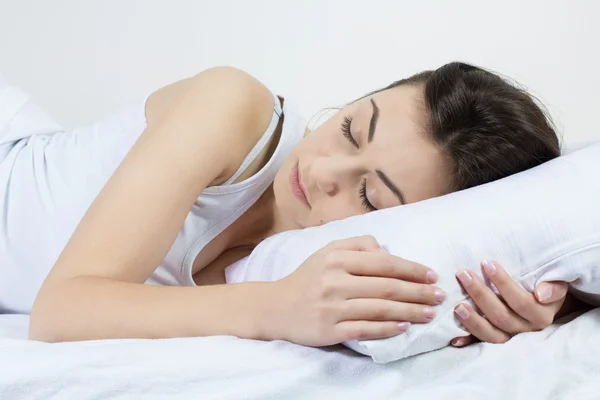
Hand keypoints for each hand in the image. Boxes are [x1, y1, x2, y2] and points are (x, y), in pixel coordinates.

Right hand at [271, 235, 444, 346]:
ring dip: (410, 312)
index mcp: (337, 259)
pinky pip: (365, 329)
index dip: (412, 269)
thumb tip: (387, 250)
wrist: (276, 306)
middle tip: (440, 296)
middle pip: (386, 287)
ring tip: (430, 313)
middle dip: (418, 292)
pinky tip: (404, 328)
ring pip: (379, 309)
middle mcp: (334, 281)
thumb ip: (358, 245)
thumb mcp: (328, 251)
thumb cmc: (308, 277)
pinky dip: (387, 330)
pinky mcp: (329, 330)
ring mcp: (331, 307)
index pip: (383, 263)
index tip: (432, 276)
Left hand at [450, 260, 567, 346]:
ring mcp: (510, 338)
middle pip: (501, 316)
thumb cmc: (546, 291)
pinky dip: (466, 341)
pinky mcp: (497, 343)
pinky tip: (453, 338)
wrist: (545, 309)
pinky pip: (480, 345)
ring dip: (472, 321)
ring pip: (490, 334)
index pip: (520, 301)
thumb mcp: (556, 286)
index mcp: (540, 315)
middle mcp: (525, 330)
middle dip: (480, 294)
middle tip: (463, 274)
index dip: (503, 283)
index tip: (486, 263)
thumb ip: (554, 288)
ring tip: (457, 306)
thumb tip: (542, 294)